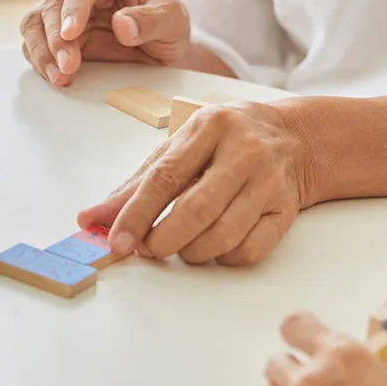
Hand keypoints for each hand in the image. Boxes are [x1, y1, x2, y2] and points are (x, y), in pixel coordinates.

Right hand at [20, 0, 189, 86]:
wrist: (162, 44)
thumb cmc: (167, 22)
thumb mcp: (172, 19)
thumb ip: (150, 20)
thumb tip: (122, 24)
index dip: (73, 8)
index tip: (70, 33)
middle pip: (54, 3)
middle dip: (56, 38)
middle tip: (67, 67)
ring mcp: (66, 5)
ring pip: (36, 21)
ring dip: (42, 50)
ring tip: (58, 76)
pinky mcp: (57, 29)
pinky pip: (36, 41)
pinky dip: (40, 60)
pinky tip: (54, 76)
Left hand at [77, 101, 304, 264]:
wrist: (294, 137)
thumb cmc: (226, 140)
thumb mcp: (181, 146)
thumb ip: (138, 183)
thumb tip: (92, 218)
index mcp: (209, 127)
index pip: (166, 176)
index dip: (137, 213)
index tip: (117, 241)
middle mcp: (243, 151)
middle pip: (195, 210)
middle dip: (163, 240)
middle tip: (148, 249)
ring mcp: (268, 181)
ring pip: (222, 236)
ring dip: (192, 253)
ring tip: (182, 245)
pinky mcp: (286, 210)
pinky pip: (249, 251)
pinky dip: (224, 258)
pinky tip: (216, 245)